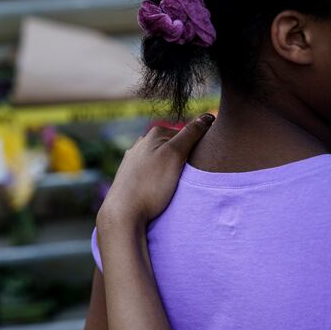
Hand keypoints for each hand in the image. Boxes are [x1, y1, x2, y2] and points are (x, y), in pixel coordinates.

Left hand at [97, 113, 213, 229]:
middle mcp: (141, 143)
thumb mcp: (175, 155)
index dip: (196, 150)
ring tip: (171, 186)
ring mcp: (134, 160)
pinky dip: (159, 179)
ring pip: (162, 161)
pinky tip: (158, 190)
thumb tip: (207, 116)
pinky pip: (152, 173)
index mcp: (154, 134)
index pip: (187, 135)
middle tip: (185, 178)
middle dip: (183, 160)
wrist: (123, 213)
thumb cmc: (150, 185)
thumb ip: (191, 134)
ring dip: (171, 171)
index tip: (196, 167)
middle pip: (174, 148)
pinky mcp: (130, 176)